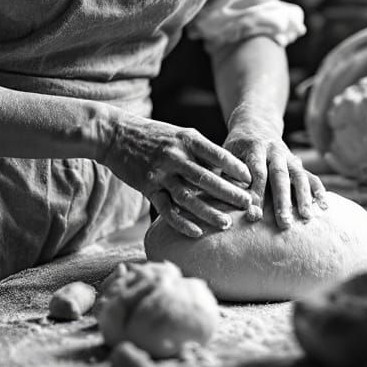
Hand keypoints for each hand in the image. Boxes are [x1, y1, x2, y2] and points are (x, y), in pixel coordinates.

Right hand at [100, 112, 253, 237]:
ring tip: (227, 224)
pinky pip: (167, 209)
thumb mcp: (179, 134)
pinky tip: (197, 233)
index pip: (217, 153)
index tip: (251, 180)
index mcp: (186, 139)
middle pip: (206, 178)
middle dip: (229, 193)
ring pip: (188, 196)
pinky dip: (182, 223)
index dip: (235, 167)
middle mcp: (175, 156)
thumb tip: (226, 168)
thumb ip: (200, 150)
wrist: (115, 134)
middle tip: (248, 205)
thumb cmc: (152, 134)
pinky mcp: (147, 187)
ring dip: (209, 212)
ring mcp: (160, 173)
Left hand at [223, 119, 327, 229]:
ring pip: (299, 175)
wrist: (255, 125)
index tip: (254, 213)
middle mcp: (273, 150)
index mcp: (253, 148)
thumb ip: (228, 175)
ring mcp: (288, 156)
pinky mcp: (298, 163)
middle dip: (283, 199)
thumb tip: (228, 200)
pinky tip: (324, 206)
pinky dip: (318, 190)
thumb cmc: (236, 149)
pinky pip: (311, 175)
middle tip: (284, 222)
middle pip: (280, 174)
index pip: (256, 171)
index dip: (256, 191)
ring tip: (307, 217)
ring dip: (304, 196)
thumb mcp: (227, 155)